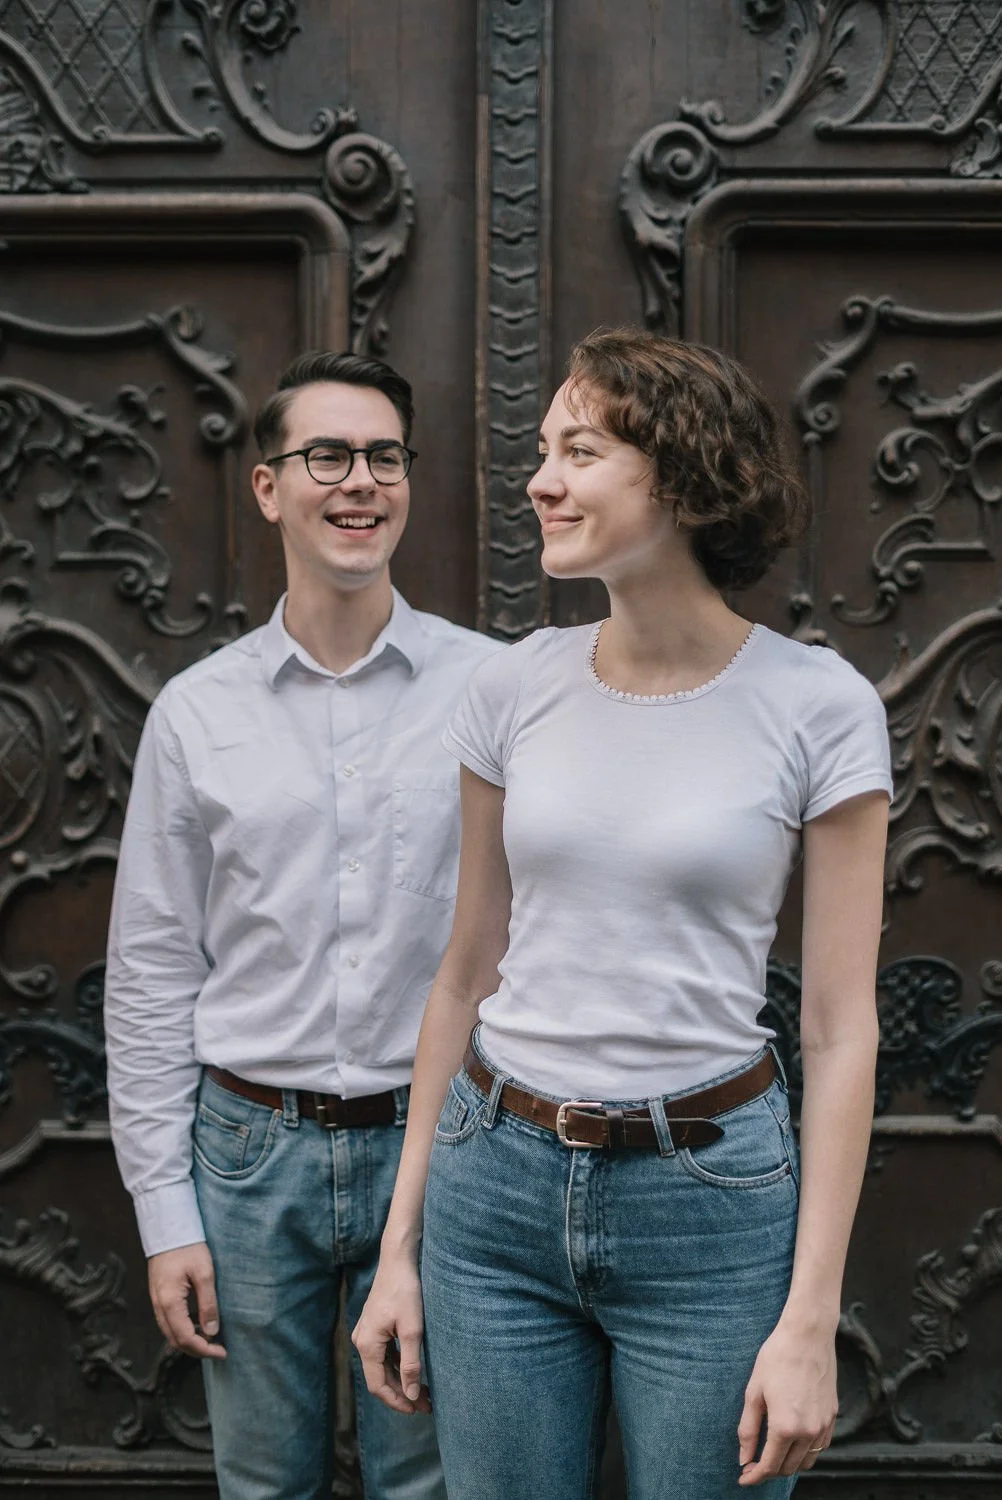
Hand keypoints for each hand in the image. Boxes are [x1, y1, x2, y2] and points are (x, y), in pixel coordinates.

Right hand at [148, 1242, 225, 1359]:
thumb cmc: (188, 1247)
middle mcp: (159, 1306)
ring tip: (211, 1340)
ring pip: (170, 1333)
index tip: (222, 1352)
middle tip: (218, 1349)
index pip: (186, 1338)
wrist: (168, 1228)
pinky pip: (169, 1322)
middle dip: (197, 1350)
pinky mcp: (158, 1296)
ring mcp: (156, 1302)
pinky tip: (198, 1324)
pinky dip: (183, 1330)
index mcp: (170, 1303)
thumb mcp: (205, 1273)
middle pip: (175, 1341)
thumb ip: (208, 1304)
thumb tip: (212, 1332)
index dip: (204, 1350)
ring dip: (190, 1341)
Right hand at [351, 1252, 431, 1416]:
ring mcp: (366, 1333)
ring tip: (425, 1392)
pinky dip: (398, 1366)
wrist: (398, 1261)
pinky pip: (384, 1354)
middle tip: (427, 1405)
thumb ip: (411, 1364)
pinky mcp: (374, 1327)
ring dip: (401, 1380)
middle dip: (402, 1393)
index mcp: (367, 1344)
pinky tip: (414, 1371)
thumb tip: (412, 1394)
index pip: (378, 1385)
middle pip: (380, 1377)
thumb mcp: (413, 1329)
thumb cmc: (406, 1291)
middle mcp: (361, 1341)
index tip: (417, 1411)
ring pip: (382, 1367)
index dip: (396, 1402)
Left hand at [737, 1319, 836, 1484]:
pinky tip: (792, 1439)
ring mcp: (823, 1426)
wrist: (807, 1335)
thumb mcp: (754, 1392)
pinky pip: (820, 1447)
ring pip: (806, 1461)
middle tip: (753, 1462)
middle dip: (769, 1471)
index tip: (743, 1477)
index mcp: (785, 1427)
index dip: (754, 1476)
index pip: (769, 1466)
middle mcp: (808, 1432)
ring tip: (772, 1452)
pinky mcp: (832, 1417)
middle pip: (788, 1468)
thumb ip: (748, 1430)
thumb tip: (744, 1458)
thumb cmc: (776, 1358)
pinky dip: (805, 1451)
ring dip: (788, 1463)